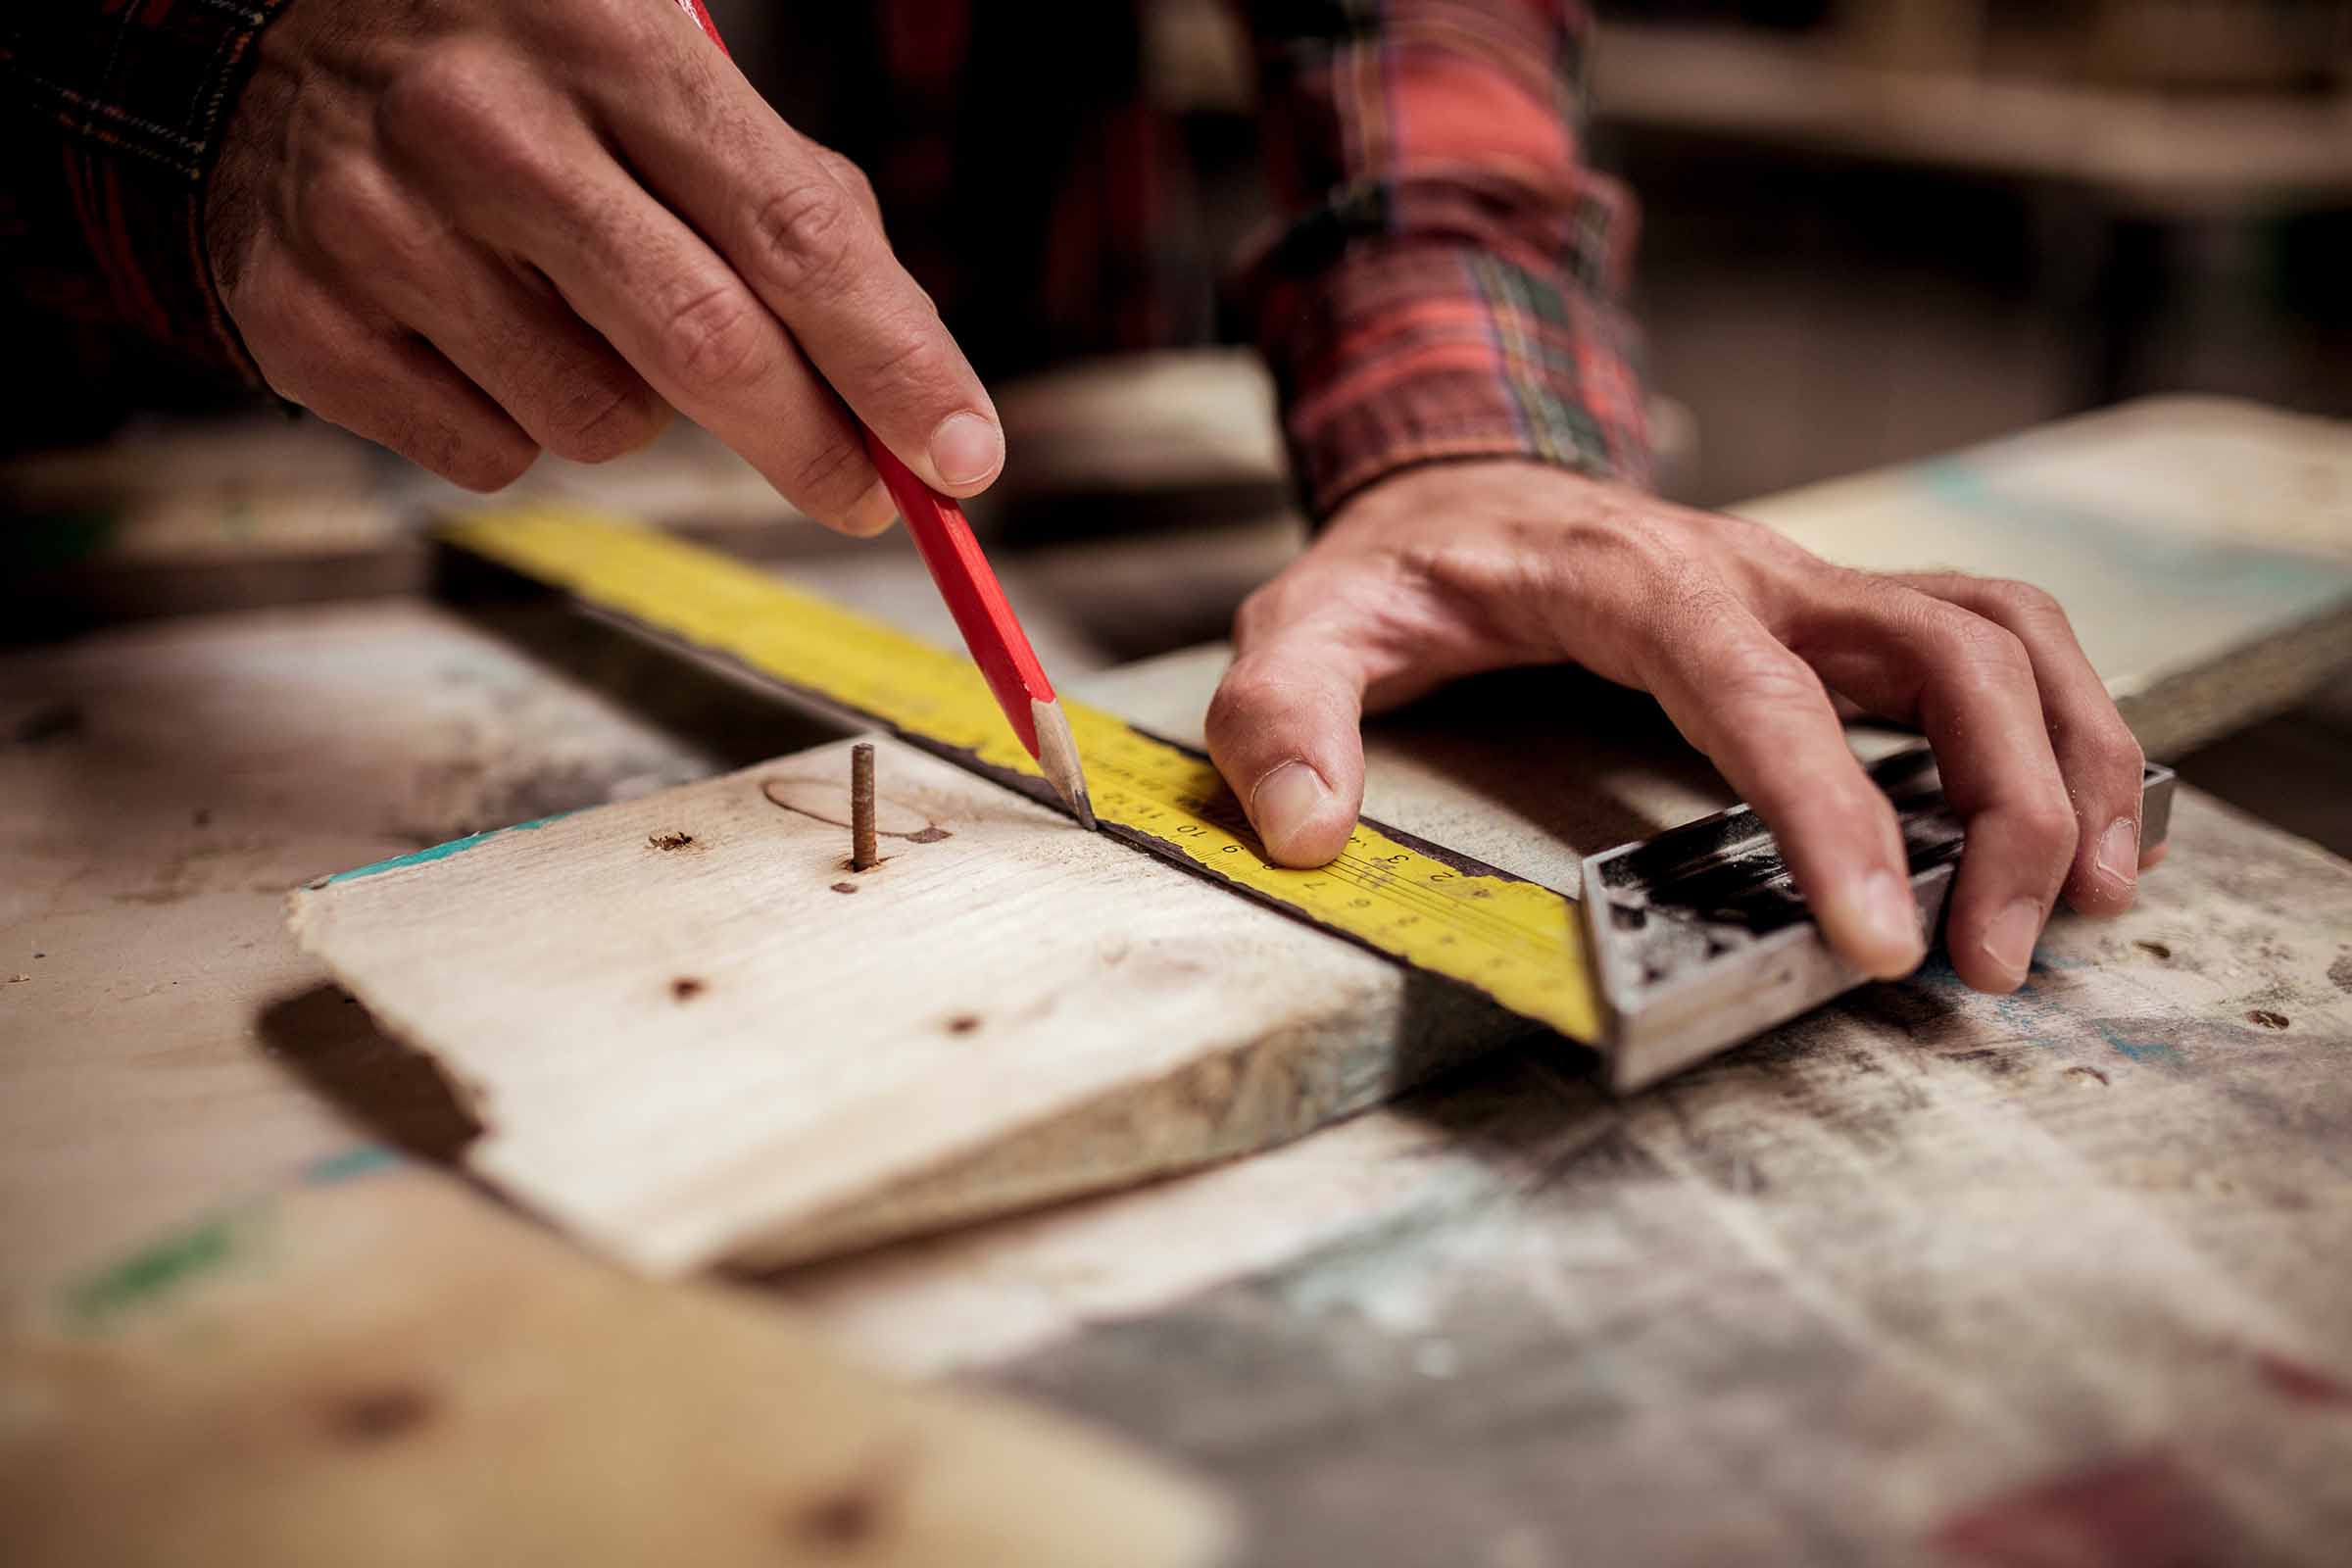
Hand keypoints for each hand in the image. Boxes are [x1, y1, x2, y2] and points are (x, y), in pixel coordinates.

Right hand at [206, 0, 1001, 528]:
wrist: (254, 36)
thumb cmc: (514, 66)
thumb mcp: (656, 70)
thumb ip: (791, 205)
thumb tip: (909, 385)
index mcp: (607, 42)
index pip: (793, 235)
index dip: (894, 365)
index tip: (967, 459)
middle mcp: (486, 128)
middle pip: (708, 348)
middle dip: (814, 446)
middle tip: (865, 492)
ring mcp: (381, 228)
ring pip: (601, 425)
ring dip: (637, 409)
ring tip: (579, 313)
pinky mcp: (305, 320)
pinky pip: (492, 457)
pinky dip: (520, 426)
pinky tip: (480, 331)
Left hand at [1206, 460, 2155, 993]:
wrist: (1465, 476)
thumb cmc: (1402, 567)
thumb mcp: (1305, 626)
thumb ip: (1282, 715)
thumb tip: (1306, 834)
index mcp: (1633, 579)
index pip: (1760, 688)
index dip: (1832, 810)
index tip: (1878, 941)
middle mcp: (1755, 571)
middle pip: (1947, 646)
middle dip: (2006, 800)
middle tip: (1996, 958)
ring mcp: (1812, 589)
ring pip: (2004, 632)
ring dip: (2071, 759)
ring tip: (2085, 902)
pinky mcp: (1840, 620)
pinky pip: (1989, 648)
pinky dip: (2056, 729)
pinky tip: (2064, 831)